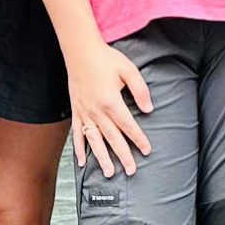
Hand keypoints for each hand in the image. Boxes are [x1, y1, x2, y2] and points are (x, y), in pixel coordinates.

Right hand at [71, 42, 154, 176]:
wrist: (80, 51)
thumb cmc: (105, 59)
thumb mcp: (128, 70)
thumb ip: (140, 90)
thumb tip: (149, 109)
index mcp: (111, 102)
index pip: (128, 126)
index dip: (139, 139)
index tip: (147, 150)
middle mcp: (96, 111)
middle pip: (112, 138)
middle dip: (123, 155)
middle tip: (131, 170)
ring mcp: (84, 113)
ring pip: (94, 141)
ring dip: (102, 158)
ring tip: (109, 172)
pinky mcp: (76, 111)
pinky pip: (77, 134)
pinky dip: (78, 149)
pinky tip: (82, 161)